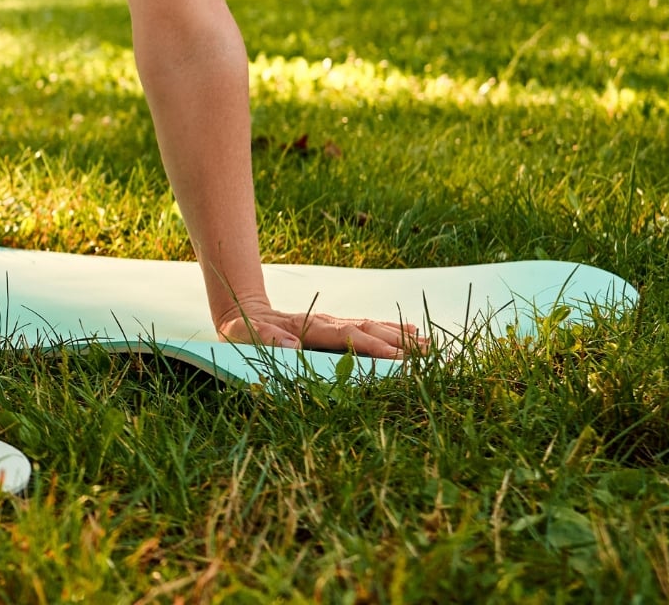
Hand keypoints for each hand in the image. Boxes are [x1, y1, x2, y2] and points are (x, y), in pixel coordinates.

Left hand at [216, 300, 427, 358]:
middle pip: (365, 330)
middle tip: (426, 355)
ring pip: (371, 327)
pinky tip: (411, 332)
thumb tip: (293, 345)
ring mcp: (331, 323)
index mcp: (305, 328)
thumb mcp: (240, 334)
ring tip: (428, 345)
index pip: (344, 337)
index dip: (370, 347)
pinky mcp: (334, 327)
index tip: (397, 356)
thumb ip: (266, 339)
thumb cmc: (239, 330)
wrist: (241, 311)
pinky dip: (389, 329)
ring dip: (399, 336)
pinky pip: (366, 327)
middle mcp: (324, 322)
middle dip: (396, 343)